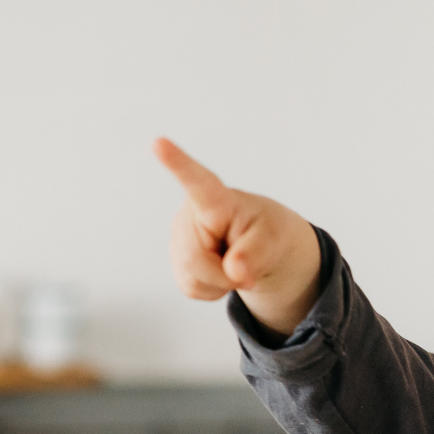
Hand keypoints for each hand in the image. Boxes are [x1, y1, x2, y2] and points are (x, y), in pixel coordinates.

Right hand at [154, 137, 322, 333]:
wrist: (263, 248)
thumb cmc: (268, 233)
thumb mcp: (274, 241)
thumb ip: (256, 254)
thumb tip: (234, 271)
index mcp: (216, 199)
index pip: (196, 182)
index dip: (177, 164)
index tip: (159, 143)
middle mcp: (190, 214)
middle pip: (195, 258)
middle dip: (224, 274)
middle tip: (246, 266)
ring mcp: (180, 238)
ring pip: (192, 277)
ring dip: (220, 282)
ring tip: (233, 261)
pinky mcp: (178, 261)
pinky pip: (191, 288)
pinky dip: (212, 290)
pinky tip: (221, 272)